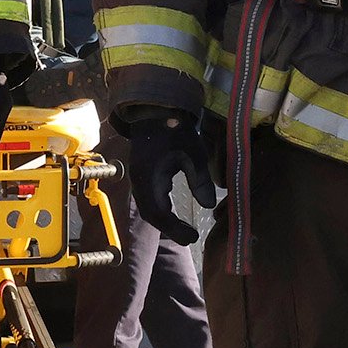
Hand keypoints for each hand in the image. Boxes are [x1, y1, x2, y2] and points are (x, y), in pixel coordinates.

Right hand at [118, 107, 218, 245]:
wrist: (155, 109)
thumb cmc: (174, 129)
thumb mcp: (193, 152)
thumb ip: (200, 179)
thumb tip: (208, 205)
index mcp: (148, 178)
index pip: (158, 213)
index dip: (175, 228)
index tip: (193, 236)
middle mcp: (140, 182)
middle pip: (151, 215)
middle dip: (170, 228)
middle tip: (190, 237)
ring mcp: (139, 178)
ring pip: (149, 208)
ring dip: (165, 221)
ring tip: (184, 230)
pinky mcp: (143, 175)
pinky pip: (150, 198)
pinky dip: (162, 209)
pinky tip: (174, 213)